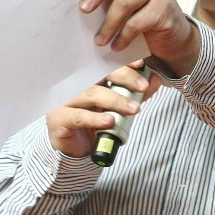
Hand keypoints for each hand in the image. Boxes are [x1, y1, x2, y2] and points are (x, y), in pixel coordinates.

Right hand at [45, 60, 160, 157]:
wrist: (76, 150)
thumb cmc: (95, 125)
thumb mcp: (119, 109)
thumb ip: (135, 94)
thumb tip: (156, 80)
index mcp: (88, 79)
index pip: (105, 64)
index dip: (123, 63)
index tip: (141, 64)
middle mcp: (75, 85)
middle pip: (98, 74)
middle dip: (124, 78)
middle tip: (142, 87)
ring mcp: (65, 101)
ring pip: (90, 94)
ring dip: (115, 101)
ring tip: (134, 109)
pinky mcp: (59, 119)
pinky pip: (79, 117)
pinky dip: (96, 118)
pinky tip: (110, 121)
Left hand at [79, 0, 199, 75]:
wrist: (173, 38)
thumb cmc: (140, 17)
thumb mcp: (124, 3)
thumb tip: (82, 6)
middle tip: (84, 9)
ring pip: (124, 3)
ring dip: (108, 26)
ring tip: (99, 41)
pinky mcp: (165, 8)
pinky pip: (136, 23)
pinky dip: (123, 37)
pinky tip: (116, 46)